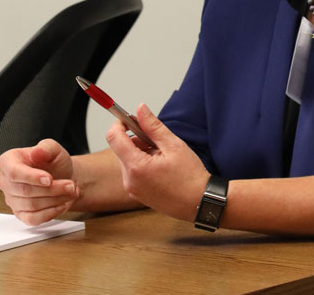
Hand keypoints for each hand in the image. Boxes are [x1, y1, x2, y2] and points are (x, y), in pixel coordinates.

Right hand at [0, 140, 79, 224]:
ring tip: (71, 191)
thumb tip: (36, 152)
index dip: (32, 177)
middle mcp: (6, 182)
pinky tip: (62, 204)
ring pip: (32, 205)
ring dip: (55, 199)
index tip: (49, 179)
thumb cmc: (54, 162)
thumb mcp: (54, 149)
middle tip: (71, 185)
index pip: (14, 172)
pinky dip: (51, 212)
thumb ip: (46, 148)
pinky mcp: (21, 214)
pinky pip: (33, 219)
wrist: (62, 176)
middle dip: (52, 189)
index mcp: (8, 161)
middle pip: (25, 191)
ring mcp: (12, 199)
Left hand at [105, 103, 210, 222]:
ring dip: (141, 153)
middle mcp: (129, 180)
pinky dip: (143, 165)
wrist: (199, 202)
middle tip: (158, 142)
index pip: (114, 138)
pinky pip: (133, 173)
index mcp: (136, 166)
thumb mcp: (173, 145)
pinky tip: (161, 168)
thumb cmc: (190, 176)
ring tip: (163, 157)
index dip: (119, 124)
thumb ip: (153, 126)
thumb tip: (140, 109)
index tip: (129, 118)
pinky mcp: (137, 195)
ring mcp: (132, 189)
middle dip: (136, 140)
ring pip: (128, 160)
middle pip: (121, 149)